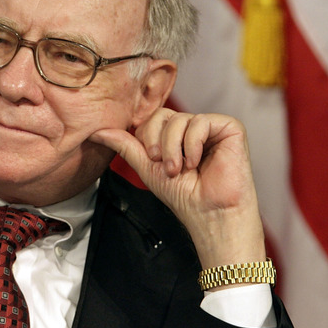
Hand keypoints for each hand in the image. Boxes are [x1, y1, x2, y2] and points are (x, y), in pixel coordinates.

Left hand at [90, 109, 265, 274]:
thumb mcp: (147, 167)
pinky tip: (198, 162)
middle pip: (162, 114)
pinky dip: (193, 144)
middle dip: (158, 143)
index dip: (147, 139)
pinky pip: (201, 121)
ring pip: (180, 118)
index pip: (151, 118)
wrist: (209, 214)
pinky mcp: (230, 128)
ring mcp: (211, 127)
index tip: (154, 162)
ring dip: (174, 148)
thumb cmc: (183, 195)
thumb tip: (97, 132)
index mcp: (175, 135)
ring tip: (181, 169)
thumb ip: (125, 145)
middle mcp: (192, 128)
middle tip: (165, 166)